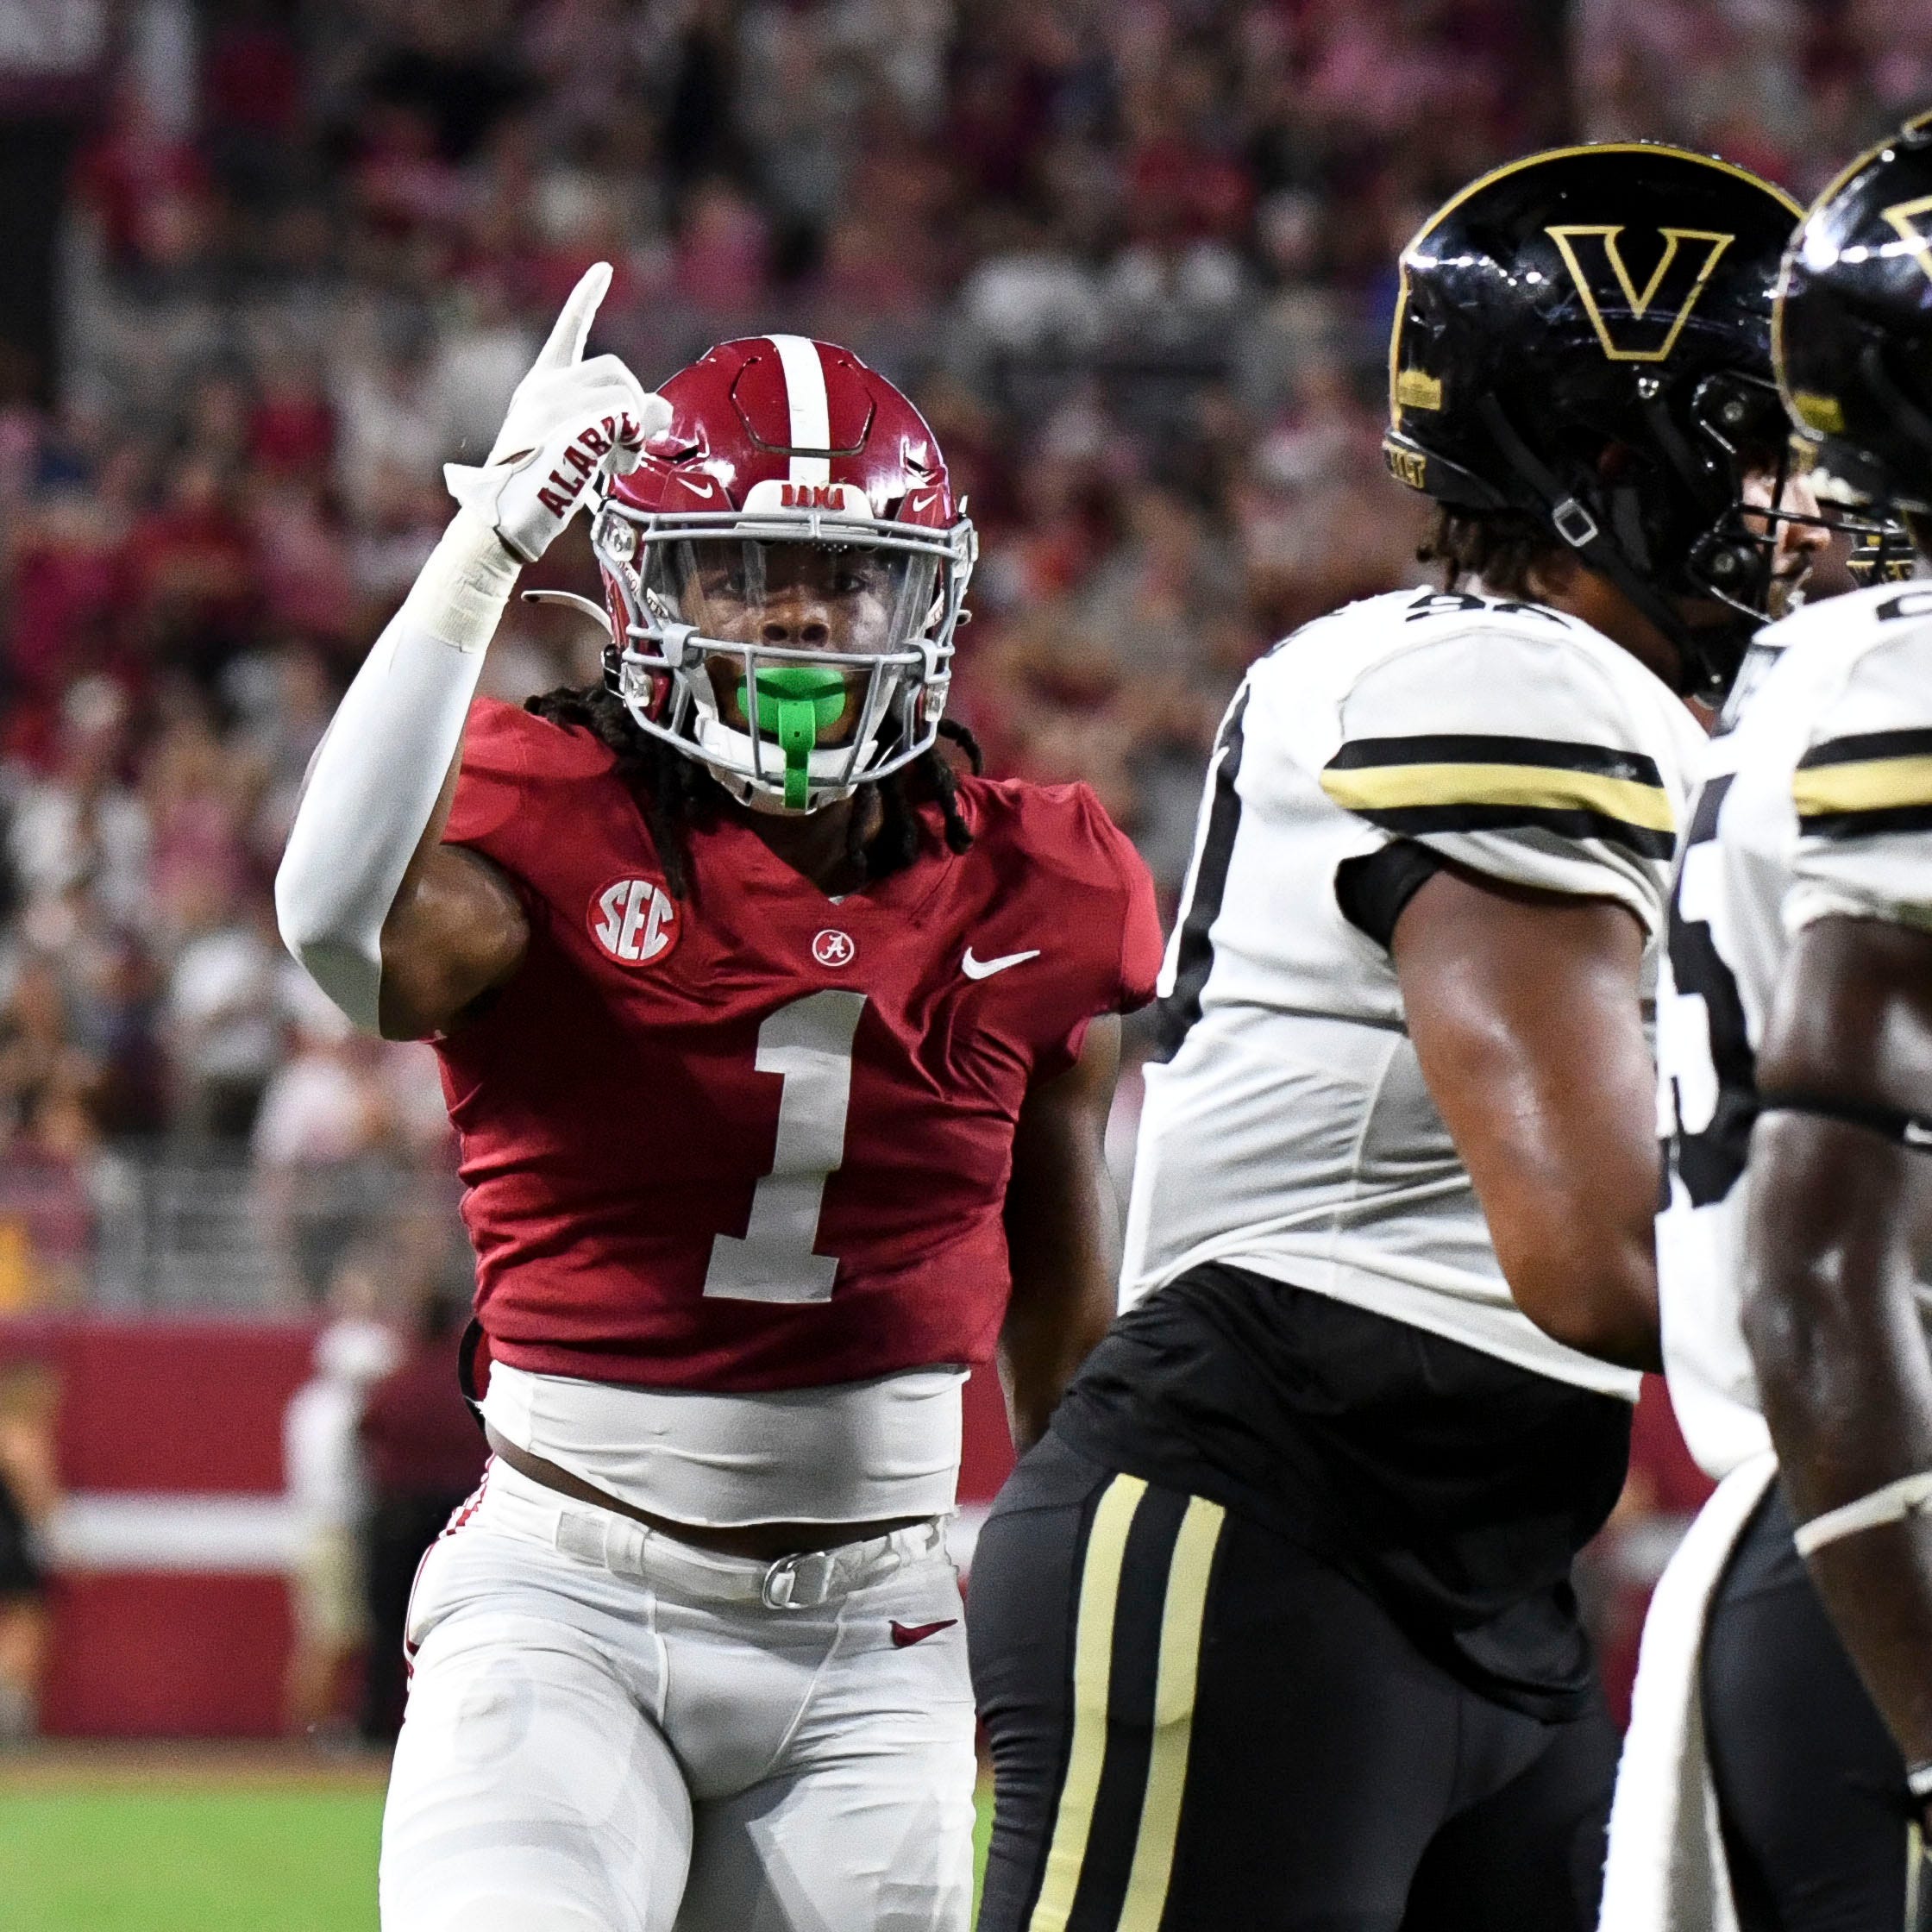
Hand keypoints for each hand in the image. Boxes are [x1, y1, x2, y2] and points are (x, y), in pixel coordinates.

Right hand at [444, 262, 668, 563]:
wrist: (503, 522)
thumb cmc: (541, 492)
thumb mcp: (580, 449)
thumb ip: (617, 424)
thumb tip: (663, 411)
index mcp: (541, 386)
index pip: (569, 330)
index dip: (587, 299)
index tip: (604, 271)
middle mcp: (544, 389)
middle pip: (616, 371)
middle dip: (634, 406)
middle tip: (627, 448)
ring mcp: (552, 408)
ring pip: (623, 396)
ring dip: (634, 430)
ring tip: (616, 465)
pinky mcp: (566, 429)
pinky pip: (620, 419)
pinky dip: (628, 441)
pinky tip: (611, 469)